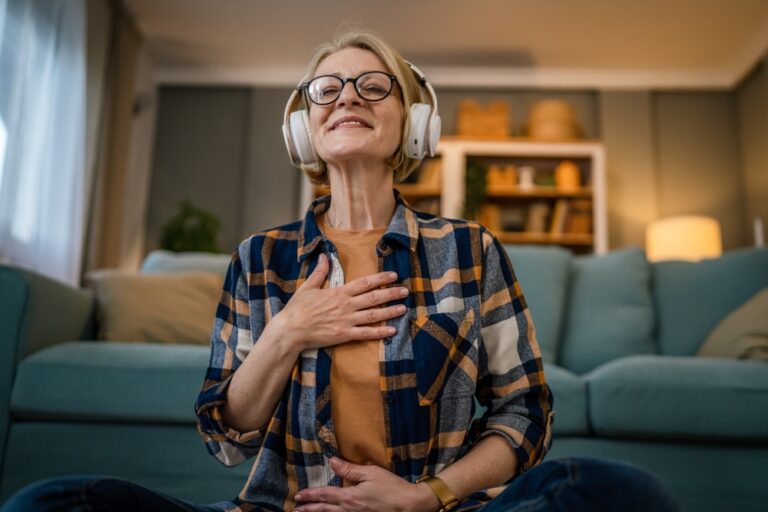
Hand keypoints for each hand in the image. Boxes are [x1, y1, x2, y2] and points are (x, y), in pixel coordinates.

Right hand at [275, 254, 408, 351]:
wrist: (290, 330)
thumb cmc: (297, 309)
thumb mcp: (308, 287)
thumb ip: (319, 272)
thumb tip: (323, 256)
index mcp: (338, 292)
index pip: (364, 283)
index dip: (380, 278)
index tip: (393, 275)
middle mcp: (346, 305)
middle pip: (373, 298)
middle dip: (391, 293)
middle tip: (405, 291)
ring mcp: (346, 320)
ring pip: (373, 315)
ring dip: (390, 311)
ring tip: (403, 309)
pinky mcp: (344, 335)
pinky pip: (366, 333)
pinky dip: (380, 332)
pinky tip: (392, 330)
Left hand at [294, 458, 439, 511]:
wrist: (409, 506)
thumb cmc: (392, 488)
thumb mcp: (371, 473)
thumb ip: (350, 469)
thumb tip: (332, 462)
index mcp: (350, 497)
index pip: (325, 495)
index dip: (310, 495)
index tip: (298, 495)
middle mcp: (350, 510)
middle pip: (324, 510)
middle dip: (309, 508)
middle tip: (295, 508)